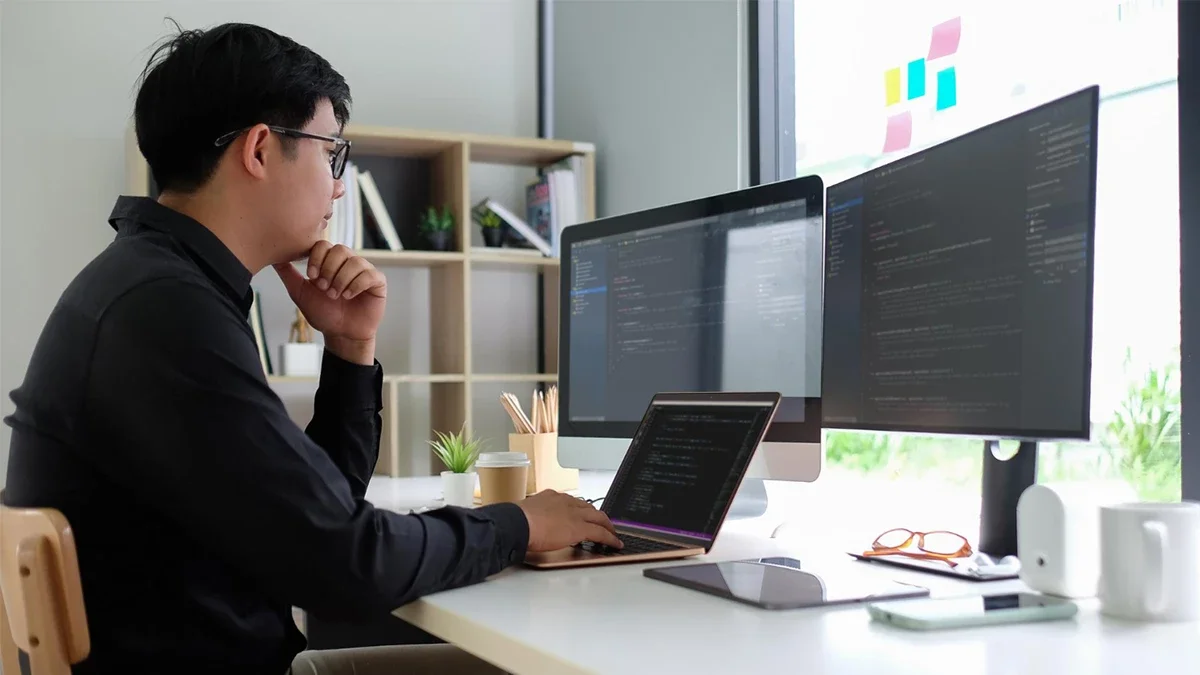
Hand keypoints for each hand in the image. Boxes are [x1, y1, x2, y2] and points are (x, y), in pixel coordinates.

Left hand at [274, 242, 386, 364]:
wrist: (341, 334)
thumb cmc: (323, 313)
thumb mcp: (300, 292)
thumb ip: (288, 273)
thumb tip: (273, 257)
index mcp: (330, 261)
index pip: (323, 245)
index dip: (316, 258)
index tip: (311, 276)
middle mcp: (348, 262)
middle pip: (339, 249)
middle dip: (329, 270)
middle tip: (324, 288)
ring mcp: (364, 271)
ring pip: (355, 261)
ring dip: (341, 280)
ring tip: (336, 295)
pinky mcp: (377, 282)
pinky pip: (369, 274)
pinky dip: (356, 285)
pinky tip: (349, 296)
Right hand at [517, 490, 622, 551]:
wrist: (517, 523)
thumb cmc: (514, 521)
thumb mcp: (524, 514)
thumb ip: (531, 517)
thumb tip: (527, 524)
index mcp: (551, 497)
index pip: (571, 502)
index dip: (579, 509)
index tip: (581, 514)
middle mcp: (565, 501)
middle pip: (588, 507)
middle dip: (597, 516)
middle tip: (603, 523)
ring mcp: (574, 514)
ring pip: (598, 517)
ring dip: (606, 525)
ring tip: (611, 533)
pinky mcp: (580, 528)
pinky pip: (600, 532)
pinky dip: (609, 538)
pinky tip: (615, 544)